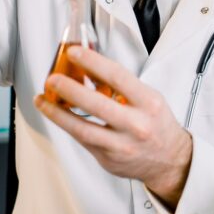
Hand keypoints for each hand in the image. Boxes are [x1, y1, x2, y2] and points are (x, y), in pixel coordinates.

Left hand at [34, 46, 193, 209]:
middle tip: (52, 79)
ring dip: (58, 113)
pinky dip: (66, 125)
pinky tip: (56, 114)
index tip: (75, 53)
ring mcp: (121, 145)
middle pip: (97, 105)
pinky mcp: (109, 159)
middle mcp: (136, 125)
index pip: (118, 77)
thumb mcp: (148, 98)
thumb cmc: (157, 124)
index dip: (93, 62)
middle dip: (70, 89)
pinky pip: (83, 140)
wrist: (170, 160)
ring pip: (83, 128)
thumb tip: (89, 66)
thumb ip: (121, 84)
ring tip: (43, 99)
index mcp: (148, 103)